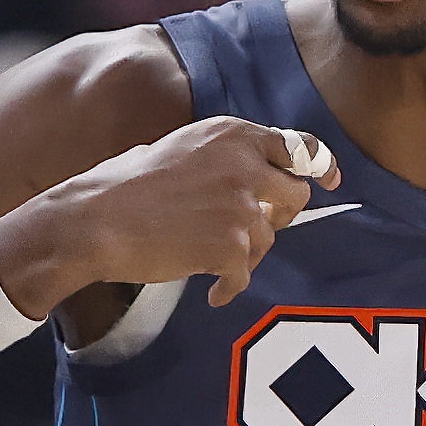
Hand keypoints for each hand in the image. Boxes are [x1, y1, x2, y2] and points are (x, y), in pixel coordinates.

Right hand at [0, 118, 325, 312]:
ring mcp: (241, 204)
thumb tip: (258, 182)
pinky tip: (211, 291)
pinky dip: (229, 285)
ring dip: (243, 254)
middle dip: (278, 216)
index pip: (297, 146)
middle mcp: (244, 163)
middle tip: (250, 231)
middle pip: (295, 196)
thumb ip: (225, 159)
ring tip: (207, 260)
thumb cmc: (126, 188)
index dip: (320, 165)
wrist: (94, 220)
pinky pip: (245, 273)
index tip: (330, 181)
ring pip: (267, 239)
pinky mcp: (232, 245)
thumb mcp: (181, 150)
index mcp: (232, 134)